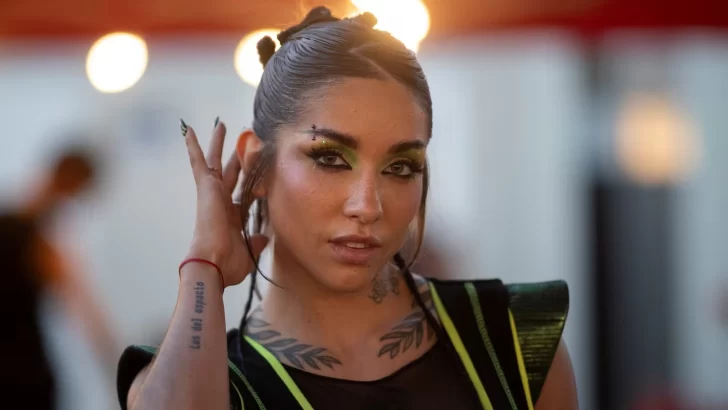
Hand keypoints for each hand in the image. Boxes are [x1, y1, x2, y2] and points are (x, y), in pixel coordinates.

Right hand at [181, 118, 268, 286]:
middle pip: (232, 173)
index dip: (253, 183)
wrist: (213, 262)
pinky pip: (198, 162)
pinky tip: (189, 129)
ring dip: (219, 143)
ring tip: (222, 125)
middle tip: (243, 138)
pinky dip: (193, 146)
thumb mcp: (250, 250)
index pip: (245, 194)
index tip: (261, 171)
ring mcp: (213, 193)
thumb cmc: (229, 264)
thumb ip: (257, 240)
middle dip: (238, 157)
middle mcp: (222, 202)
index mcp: (232, 218)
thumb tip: (265, 236)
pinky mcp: (205, 187)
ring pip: (217, 162)